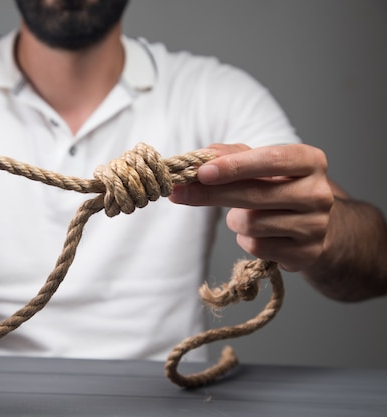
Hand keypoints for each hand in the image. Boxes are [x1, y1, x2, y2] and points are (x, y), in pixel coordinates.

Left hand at [169, 143, 334, 271]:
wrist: (314, 226)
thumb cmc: (279, 187)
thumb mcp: (259, 164)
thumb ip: (230, 155)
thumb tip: (200, 157)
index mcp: (310, 161)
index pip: (270, 160)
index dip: (234, 166)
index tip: (201, 172)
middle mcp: (319, 193)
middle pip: (254, 194)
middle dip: (212, 194)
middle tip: (180, 193)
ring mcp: (315, 226)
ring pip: (251, 224)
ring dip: (235, 220)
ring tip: (246, 214)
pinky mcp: (306, 253)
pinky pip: (256, 247)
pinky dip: (246, 240)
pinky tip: (258, 233)